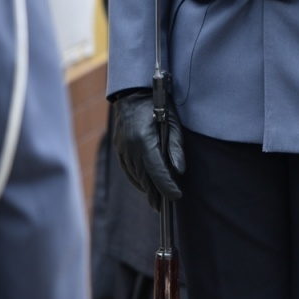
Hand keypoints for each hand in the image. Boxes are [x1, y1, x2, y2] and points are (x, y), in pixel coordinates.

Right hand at [110, 91, 184, 209]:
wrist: (133, 92)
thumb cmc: (157, 105)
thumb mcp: (173, 123)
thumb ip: (176, 148)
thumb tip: (179, 171)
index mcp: (144, 141)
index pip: (157, 172)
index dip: (167, 187)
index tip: (176, 196)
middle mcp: (130, 148)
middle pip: (144, 178)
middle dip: (156, 193)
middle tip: (164, 205)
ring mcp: (122, 148)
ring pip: (135, 176)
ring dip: (146, 188)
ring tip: (155, 199)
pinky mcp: (118, 147)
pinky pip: (127, 169)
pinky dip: (136, 179)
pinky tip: (144, 185)